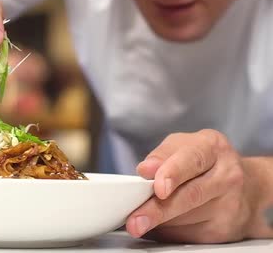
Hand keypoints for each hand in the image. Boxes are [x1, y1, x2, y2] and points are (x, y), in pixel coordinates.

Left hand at [126, 129, 270, 242]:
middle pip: (190, 195)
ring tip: (140, 219)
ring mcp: (229, 205)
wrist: (245, 189)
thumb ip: (161, 156)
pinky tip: (162, 223)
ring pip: (185, 219)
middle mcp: (226, 175)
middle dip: (158, 209)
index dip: (173, 174)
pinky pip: (187, 234)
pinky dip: (168, 230)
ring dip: (158, 221)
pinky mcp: (222, 229)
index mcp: (212, 147)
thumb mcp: (181, 147)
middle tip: (136, 220)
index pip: (192, 160)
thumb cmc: (201, 163)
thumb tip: (146, 169)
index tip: (158, 187)